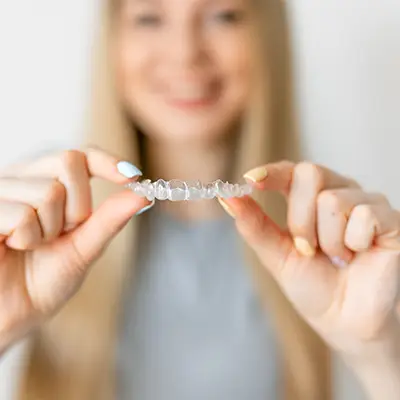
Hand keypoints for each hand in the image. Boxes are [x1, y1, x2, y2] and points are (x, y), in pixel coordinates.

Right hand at [0, 148, 148, 351]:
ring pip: (49, 192)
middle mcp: (21, 178)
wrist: (7, 316)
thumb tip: (144, 195)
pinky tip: (11, 247)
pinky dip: (27, 238)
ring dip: (49, 230)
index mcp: (44, 183)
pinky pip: (23, 214)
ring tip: (30, 246)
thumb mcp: (83, 248)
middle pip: (69, 161)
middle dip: (78, 207)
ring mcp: (0, 190)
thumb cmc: (41, 282)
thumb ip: (109, 219)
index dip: (107, 161)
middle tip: (61, 234)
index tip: (132, 177)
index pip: (80, 155)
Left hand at [218, 161, 399, 356]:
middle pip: (310, 174)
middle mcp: (339, 193)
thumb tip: (226, 198)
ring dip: (327, 240)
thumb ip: (255, 225)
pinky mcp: (391, 220)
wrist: (342, 321)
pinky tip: (358, 256)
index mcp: (311, 198)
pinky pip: (364, 215)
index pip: (291, 170)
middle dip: (299, 219)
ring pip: (333, 200)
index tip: (250, 181)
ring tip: (336, 258)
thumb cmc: (312, 286)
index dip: (272, 172)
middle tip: (307, 249)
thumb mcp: (276, 255)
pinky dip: (353, 243)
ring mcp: (367, 204)